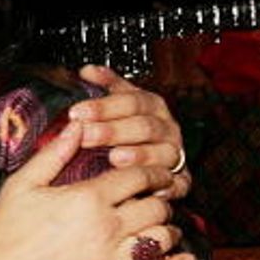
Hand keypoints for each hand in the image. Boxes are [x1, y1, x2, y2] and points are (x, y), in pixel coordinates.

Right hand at [0, 120, 193, 259]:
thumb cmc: (0, 233)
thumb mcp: (21, 185)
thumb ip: (54, 154)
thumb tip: (78, 124)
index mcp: (87, 198)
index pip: (139, 176)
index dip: (153, 171)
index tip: (157, 173)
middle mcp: (107, 228)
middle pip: (157, 206)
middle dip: (163, 199)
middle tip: (161, 199)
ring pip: (162, 239)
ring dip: (168, 229)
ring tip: (164, 226)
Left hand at [71, 64, 190, 198]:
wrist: (152, 158)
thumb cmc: (128, 127)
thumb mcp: (118, 102)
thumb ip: (106, 85)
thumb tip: (87, 70)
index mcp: (152, 106)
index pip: (131, 101)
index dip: (105, 106)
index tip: (77, 112)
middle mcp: (167, 128)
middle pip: (144, 126)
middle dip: (113, 131)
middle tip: (86, 135)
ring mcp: (175, 154)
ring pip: (161, 153)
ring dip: (139, 156)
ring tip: (114, 158)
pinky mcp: (181, 180)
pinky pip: (178, 184)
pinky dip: (167, 187)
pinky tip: (149, 189)